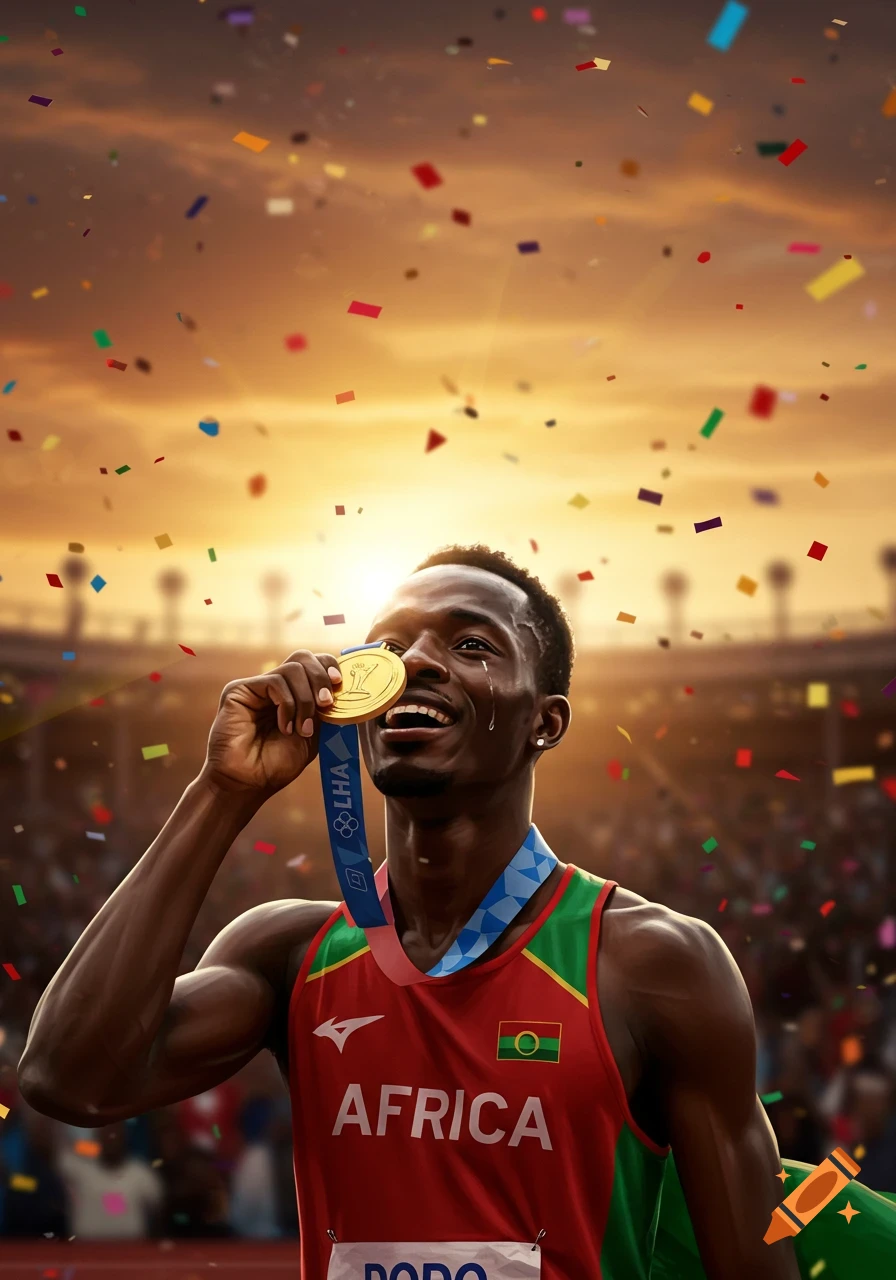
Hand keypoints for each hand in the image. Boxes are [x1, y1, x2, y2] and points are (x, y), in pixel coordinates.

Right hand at [200, 650, 342, 797]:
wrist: (248, 783)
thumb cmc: (276, 765)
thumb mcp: (311, 736)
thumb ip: (322, 711)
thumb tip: (337, 689)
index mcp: (293, 694)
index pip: (313, 664)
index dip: (328, 667)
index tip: (339, 684)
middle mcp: (275, 687)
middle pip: (303, 658)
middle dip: (321, 677)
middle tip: (326, 703)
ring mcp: (257, 687)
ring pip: (293, 669)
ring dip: (304, 700)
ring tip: (302, 728)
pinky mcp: (239, 690)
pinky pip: (274, 681)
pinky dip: (287, 705)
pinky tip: (284, 727)